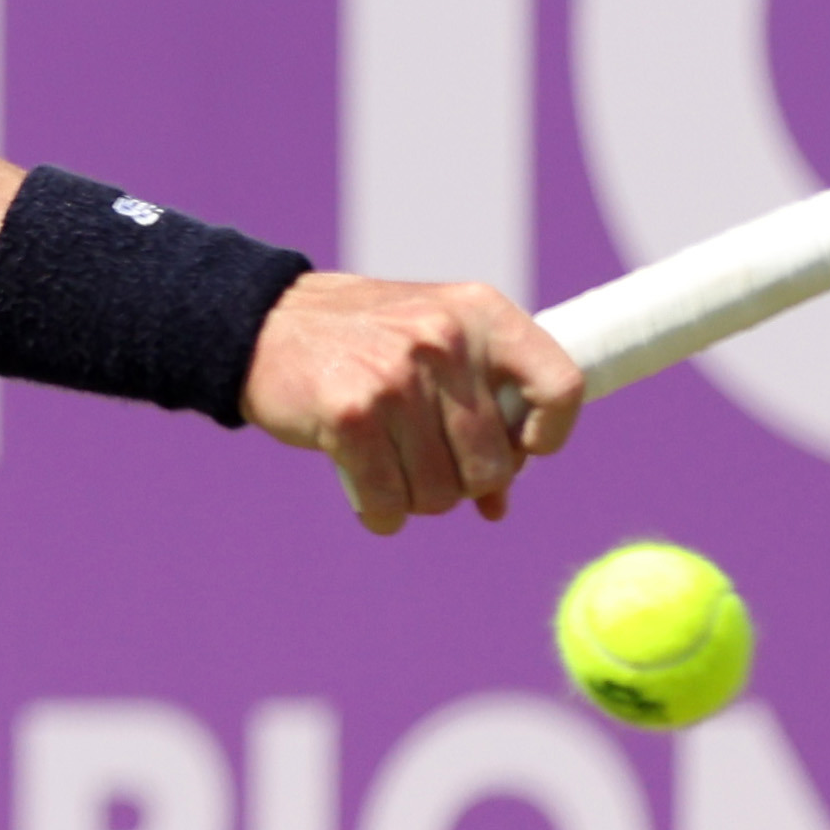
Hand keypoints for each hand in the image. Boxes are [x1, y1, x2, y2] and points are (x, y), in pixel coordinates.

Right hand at [246, 273, 576, 532]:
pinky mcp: (352, 414)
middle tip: (433, 466)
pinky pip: (389, 501)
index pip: (561, 387)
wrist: (267, 323)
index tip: (521, 450)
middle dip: (465, 484)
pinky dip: (383, 515)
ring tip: (395, 474)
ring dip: (419, 500)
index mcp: (481, 314)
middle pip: (494, 463)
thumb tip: (499, 504)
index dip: (550, 435)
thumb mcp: (435, 351)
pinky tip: (373, 501)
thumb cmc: (366, 344)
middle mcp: (444, 340)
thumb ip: (478, 414)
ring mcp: (397, 377)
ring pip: (441, 492)